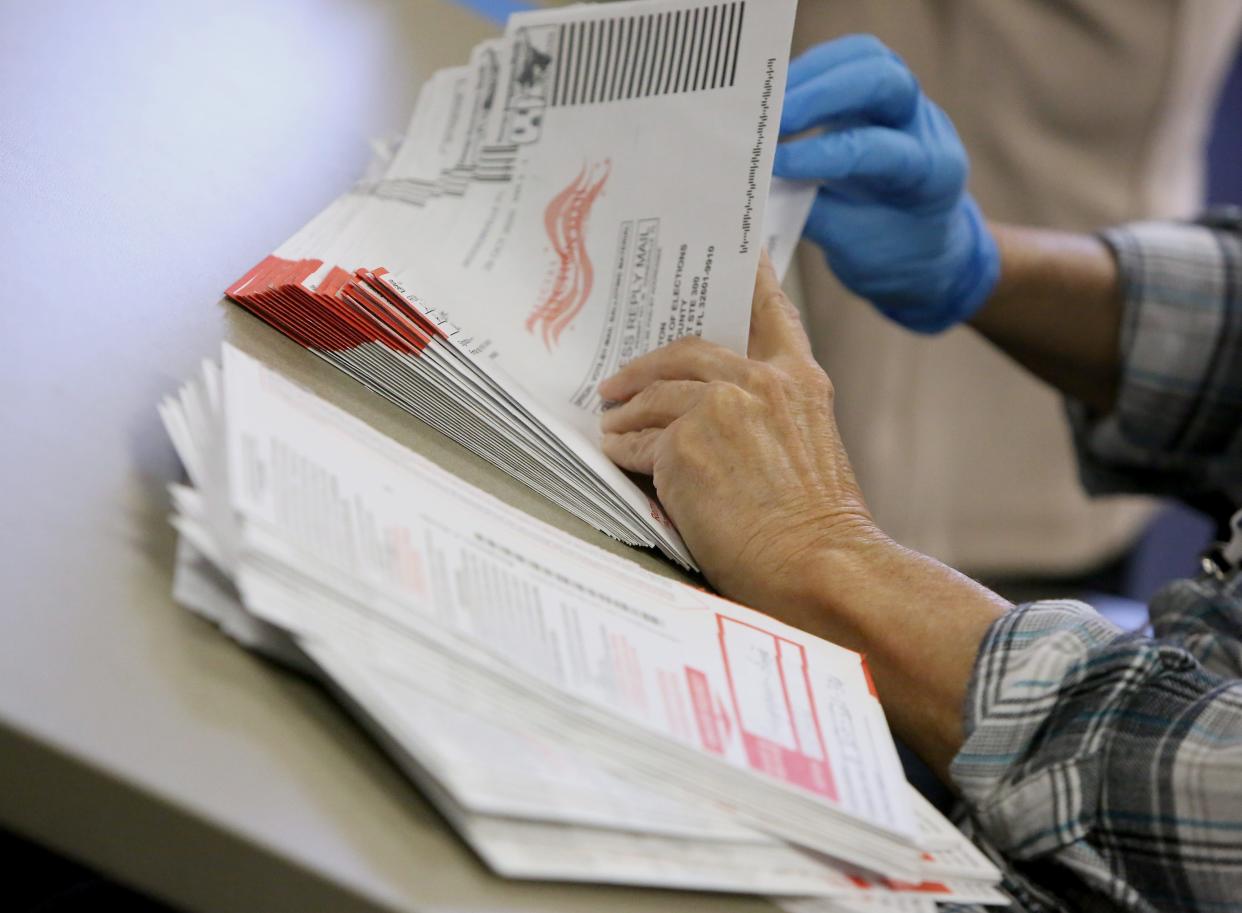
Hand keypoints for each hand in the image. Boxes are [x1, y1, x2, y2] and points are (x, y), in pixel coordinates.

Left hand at [599, 252, 882, 619]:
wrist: (822, 565)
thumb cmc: (819, 526)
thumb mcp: (810, 450)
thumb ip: (771, 418)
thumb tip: (715, 418)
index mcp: (800, 380)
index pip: (770, 309)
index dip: (751, 276)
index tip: (741, 249)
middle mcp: (761, 382)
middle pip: (688, 351)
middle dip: (648, 363)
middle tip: (623, 376)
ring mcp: (722, 408)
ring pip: (655, 392)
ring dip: (627, 407)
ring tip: (611, 418)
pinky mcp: (685, 444)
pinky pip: (638, 440)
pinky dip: (623, 447)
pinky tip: (615, 452)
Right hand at [774, 35, 998, 332]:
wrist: (924, 245)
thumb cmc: (891, 252)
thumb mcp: (853, 247)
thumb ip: (810, 212)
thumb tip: (756, 187)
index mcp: (931, 175)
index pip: (875, 149)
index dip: (820, 153)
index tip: (772, 165)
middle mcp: (925, 128)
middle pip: (883, 80)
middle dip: (820, 93)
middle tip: (769, 120)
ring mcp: (904, 104)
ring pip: (866, 57)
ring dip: (811, 74)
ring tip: (765, 102)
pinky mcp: (878, 95)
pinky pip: (847, 63)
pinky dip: (808, 74)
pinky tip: (775, 97)